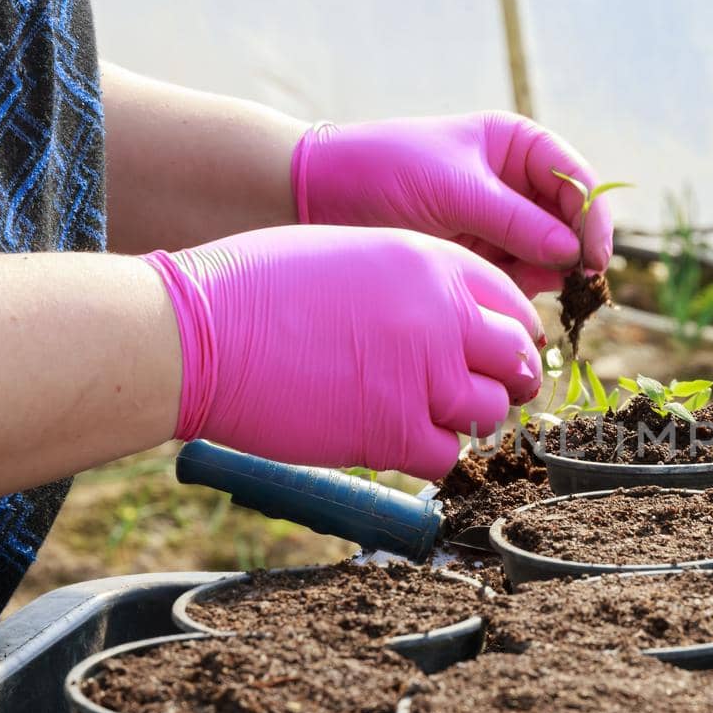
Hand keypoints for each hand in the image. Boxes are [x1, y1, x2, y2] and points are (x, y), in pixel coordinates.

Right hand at [143, 225, 541, 478]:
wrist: (196, 331)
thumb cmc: (254, 289)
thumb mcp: (352, 256)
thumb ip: (412, 286)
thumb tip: (449, 322)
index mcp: (432, 262)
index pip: (514, 305)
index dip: (512, 335)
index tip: (501, 353)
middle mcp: (441, 316)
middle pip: (516, 360)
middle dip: (504, 379)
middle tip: (476, 392)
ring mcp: (423, 376)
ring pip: (490, 412)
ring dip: (465, 420)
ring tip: (422, 414)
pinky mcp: (394, 431)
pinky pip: (446, 456)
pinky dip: (429, 456)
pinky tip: (395, 439)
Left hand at [291, 112, 613, 297]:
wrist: (317, 198)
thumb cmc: (383, 172)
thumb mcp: (453, 190)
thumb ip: (516, 221)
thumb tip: (572, 251)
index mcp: (516, 146)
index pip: (576, 180)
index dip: (593, 216)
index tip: (593, 256)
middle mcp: (516, 184)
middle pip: (571, 222)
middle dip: (573, 252)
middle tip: (573, 285)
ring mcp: (500, 224)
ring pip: (550, 257)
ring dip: (546, 275)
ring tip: (522, 285)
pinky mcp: (481, 258)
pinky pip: (520, 279)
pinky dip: (519, 290)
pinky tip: (500, 292)